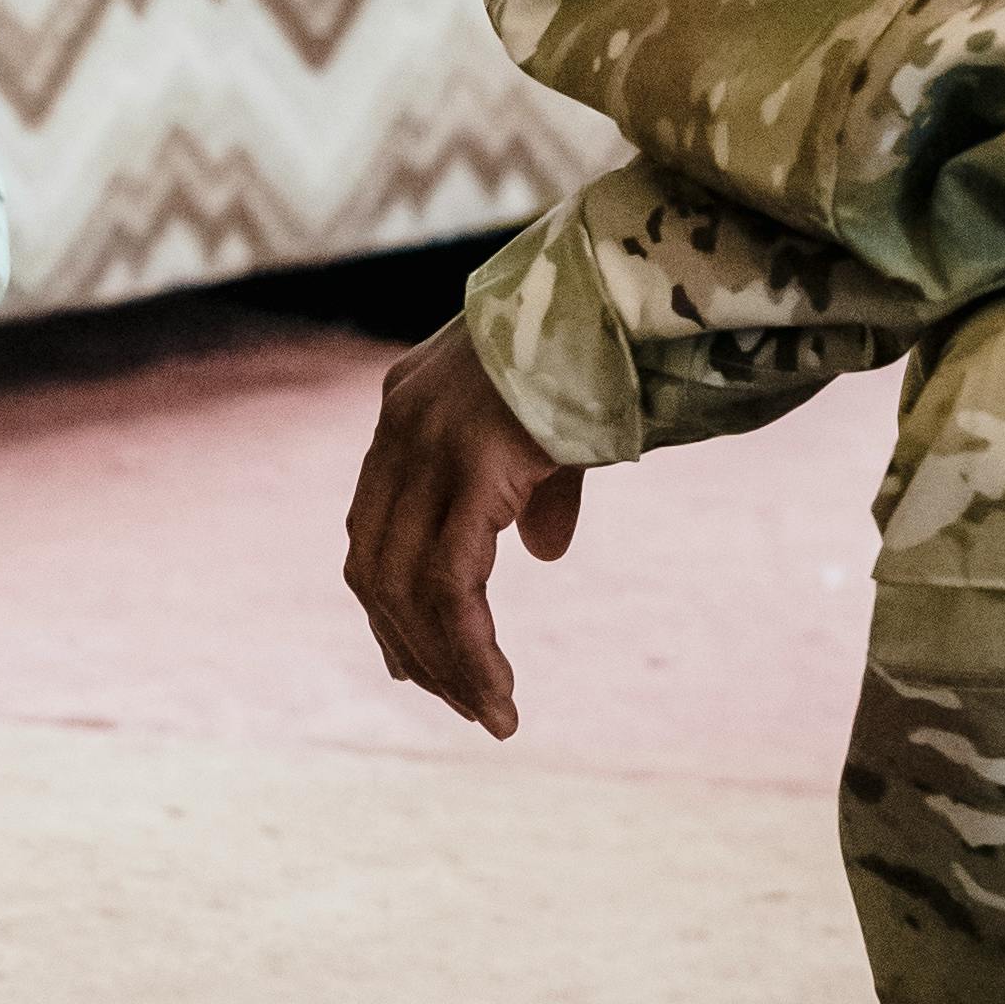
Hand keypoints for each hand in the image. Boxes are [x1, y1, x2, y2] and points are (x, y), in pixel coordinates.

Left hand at [343, 317, 585, 734]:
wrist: (631, 289)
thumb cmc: (608, 351)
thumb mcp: (557, 424)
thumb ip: (536, 488)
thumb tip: (541, 551)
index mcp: (410, 411)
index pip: (373, 529)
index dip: (390, 605)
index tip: (420, 665)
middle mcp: (403, 429)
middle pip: (375, 567)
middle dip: (412, 645)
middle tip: (460, 703)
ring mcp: (430, 444)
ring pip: (408, 588)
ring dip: (445, 663)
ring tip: (490, 714)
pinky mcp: (470, 464)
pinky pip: (450, 584)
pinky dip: (469, 648)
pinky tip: (499, 690)